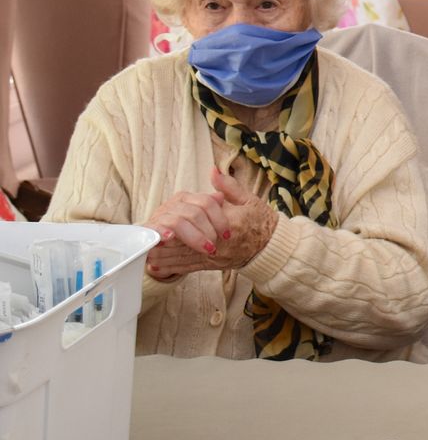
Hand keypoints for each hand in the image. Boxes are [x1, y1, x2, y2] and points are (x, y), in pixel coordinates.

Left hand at [146, 168, 278, 279]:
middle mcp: (220, 243)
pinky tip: (156, 266)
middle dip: (164, 243)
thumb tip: (214, 171)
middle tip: (144, 239)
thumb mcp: (247, 199)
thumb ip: (228, 186)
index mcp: (229, 224)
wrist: (271, 246)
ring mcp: (216, 256)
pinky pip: (189, 268)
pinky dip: (172, 268)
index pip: (199, 224)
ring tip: (144, 253)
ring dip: (164, 256)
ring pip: (184, 258)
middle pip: (186, 244)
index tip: (161, 222)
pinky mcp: (212, 265)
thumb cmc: (260, 220)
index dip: (177, 225)